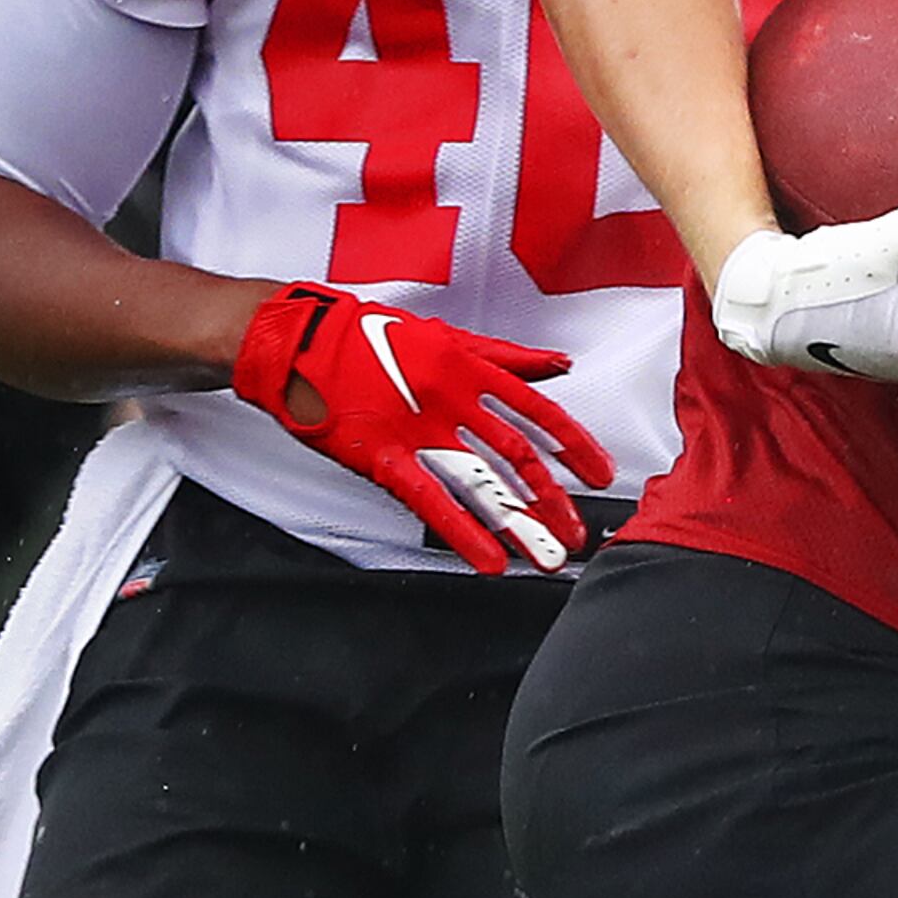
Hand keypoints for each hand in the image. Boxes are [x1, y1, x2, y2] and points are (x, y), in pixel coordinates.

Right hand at [231, 283, 611, 575]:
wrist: (297, 340)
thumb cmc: (368, 337)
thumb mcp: (445, 336)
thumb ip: (507, 357)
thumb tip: (559, 365)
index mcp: (468, 366)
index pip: (537, 410)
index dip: (574, 445)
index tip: (600, 473)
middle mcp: (450, 398)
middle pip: (516, 455)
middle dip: (551, 499)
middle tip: (576, 534)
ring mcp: (416, 429)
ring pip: (480, 482)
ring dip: (518, 524)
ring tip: (545, 558)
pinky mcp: (382, 456)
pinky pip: (429, 501)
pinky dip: (462, 534)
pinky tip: (489, 561)